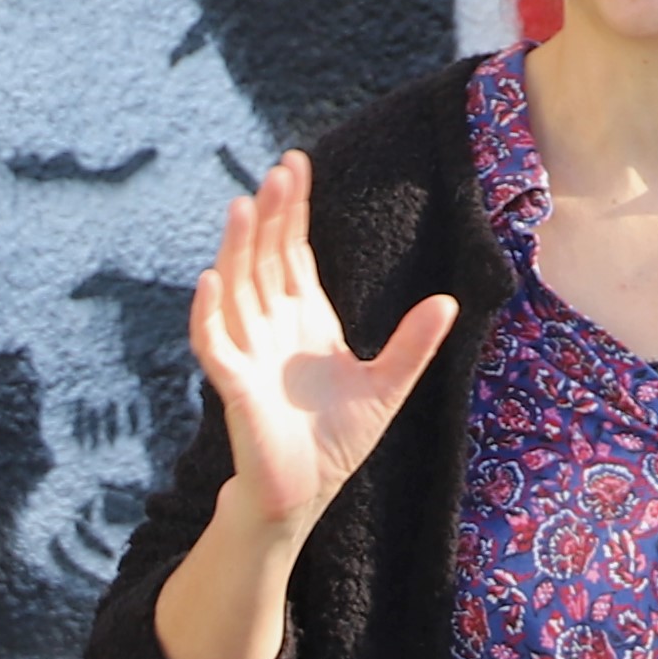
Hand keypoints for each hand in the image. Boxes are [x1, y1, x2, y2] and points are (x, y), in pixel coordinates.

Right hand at [189, 153, 456, 536]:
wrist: (306, 493)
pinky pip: (212, 341)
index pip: (293, 252)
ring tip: (244, 205)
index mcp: (305, 319)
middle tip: (278, 170)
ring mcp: (248, 352)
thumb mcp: (387, 385)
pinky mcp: (232, 384)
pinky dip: (207, 312)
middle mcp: (271, 327)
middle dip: (271, 216)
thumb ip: (413, 343)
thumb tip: (450, 300)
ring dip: (237, 248)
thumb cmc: (338, 442)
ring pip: (236, 288)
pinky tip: (210, 278)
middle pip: (265, 259)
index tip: (295, 165)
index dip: (294, 211)